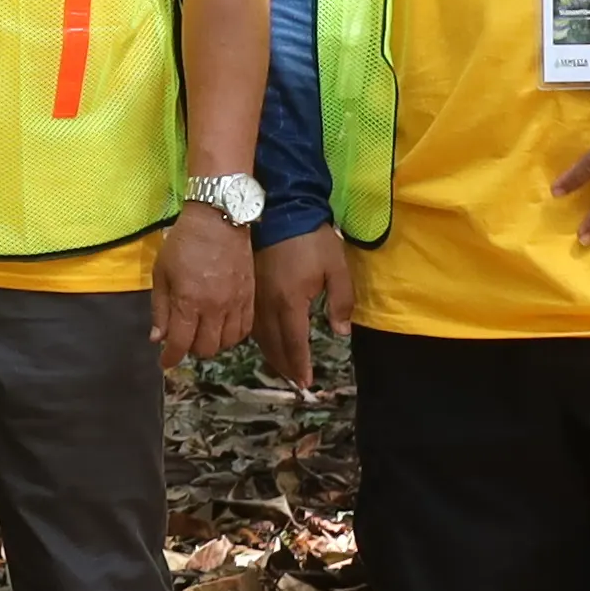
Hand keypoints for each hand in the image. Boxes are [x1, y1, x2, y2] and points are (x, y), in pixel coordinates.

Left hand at [149, 203, 254, 368]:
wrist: (219, 219)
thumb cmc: (183, 243)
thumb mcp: (161, 273)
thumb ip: (160, 308)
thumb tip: (157, 338)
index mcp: (188, 301)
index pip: (180, 343)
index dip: (170, 358)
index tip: (165, 361)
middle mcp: (214, 307)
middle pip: (205, 348)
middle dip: (190, 349)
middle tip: (183, 339)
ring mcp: (236, 303)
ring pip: (226, 343)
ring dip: (212, 343)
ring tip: (202, 332)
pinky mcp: (250, 297)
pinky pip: (245, 329)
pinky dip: (232, 335)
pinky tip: (222, 327)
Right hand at [256, 230, 352, 384]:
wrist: (280, 208)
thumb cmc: (312, 238)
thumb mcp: (336, 268)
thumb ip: (341, 302)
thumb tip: (340, 332)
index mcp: (289, 302)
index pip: (293, 342)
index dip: (300, 364)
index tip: (306, 383)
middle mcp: (267, 304)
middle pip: (273, 344)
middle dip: (285, 365)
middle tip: (295, 381)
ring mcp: (254, 295)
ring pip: (259, 335)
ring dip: (270, 354)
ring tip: (282, 367)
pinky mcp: (248, 286)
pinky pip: (251, 321)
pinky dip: (259, 337)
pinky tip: (265, 340)